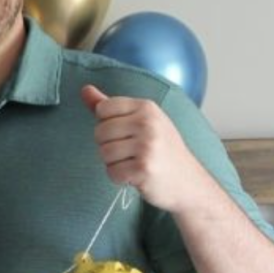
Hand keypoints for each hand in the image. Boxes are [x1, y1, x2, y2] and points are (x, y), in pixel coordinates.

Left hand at [81, 85, 205, 212]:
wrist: (189, 183)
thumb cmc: (161, 150)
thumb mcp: (141, 121)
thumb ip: (111, 107)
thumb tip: (85, 90)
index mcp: (146, 107)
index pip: (103, 108)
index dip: (107, 124)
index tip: (126, 133)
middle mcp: (148, 123)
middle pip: (99, 131)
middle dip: (109, 145)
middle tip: (132, 152)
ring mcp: (147, 146)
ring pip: (104, 153)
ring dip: (114, 163)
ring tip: (134, 163)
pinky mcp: (144, 169)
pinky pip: (112, 172)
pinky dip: (120, 178)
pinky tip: (136, 176)